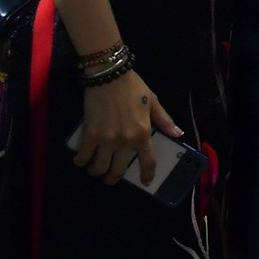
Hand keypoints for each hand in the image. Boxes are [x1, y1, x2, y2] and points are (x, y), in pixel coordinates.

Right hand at [73, 69, 179, 185]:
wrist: (109, 75)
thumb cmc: (133, 88)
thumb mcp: (153, 102)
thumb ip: (164, 121)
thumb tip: (178, 134)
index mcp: (143, 134)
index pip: (148, 162)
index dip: (147, 175)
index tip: (145, 182)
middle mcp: (125, 141)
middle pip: (118, 170)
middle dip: (113, 178)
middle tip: (110, 178)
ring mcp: (106, 140)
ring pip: (100, 167)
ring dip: (96, 172)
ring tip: (95, 170)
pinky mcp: (90, 135)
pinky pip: (84, 155)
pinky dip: (81, 161)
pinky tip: (80, 161)